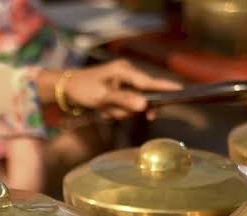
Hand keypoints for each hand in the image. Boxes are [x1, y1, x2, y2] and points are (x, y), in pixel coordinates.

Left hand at [61, 59, 181, 118]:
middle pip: (142, 98)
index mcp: (125, 71)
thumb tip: (145, 106)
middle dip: (127, 109)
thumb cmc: (82, 89)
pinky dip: (114, 112)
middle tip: (110, 110)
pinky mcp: (119, 94)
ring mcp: (123, 85)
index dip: (165, 89)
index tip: (182, 92)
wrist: (64, 90)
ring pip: (132, 106)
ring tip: (103, 108)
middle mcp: (127, 76)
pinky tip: (102, 110)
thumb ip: (124, 100)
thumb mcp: (102, 96)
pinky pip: (124, 108)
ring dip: (119, 112)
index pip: (150, 82)